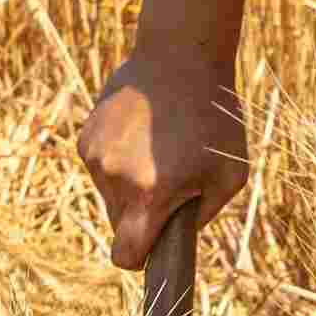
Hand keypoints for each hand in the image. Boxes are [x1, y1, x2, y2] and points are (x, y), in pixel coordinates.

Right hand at [76, 52, 249, 271]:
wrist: (180, 57)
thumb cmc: (215, 119)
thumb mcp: (230, 174)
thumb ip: (202, 215)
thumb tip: (176, 234)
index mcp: (150, 195)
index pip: (125, 255)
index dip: (138, 258)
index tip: (151, 250)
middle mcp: (115, 179)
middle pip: (118, 226)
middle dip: (140, 217)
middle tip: (168, 185)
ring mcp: (95, 157)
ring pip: (109, 195)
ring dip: (130, 186)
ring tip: (157, 152)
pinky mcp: (84, 137)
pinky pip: (100, 168)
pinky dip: (118, 161)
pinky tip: (141, 135)